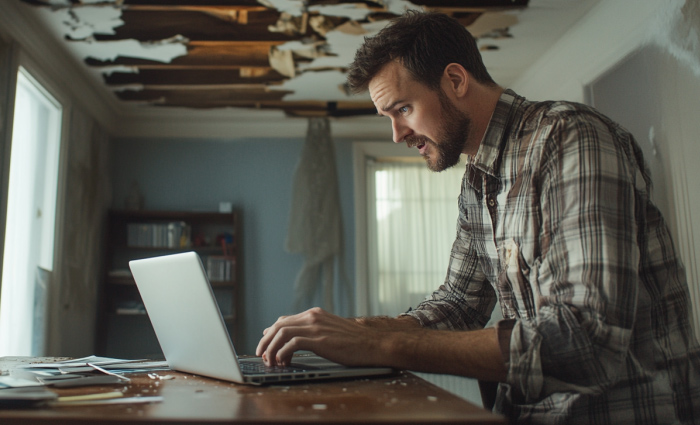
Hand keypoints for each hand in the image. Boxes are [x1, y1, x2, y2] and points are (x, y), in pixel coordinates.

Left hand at [255, 307, 382, 366]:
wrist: (372, 343)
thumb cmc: (354, 341)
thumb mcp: (331, 331)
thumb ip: (313, 331)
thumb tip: (295, 340)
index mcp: (315, 314)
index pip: (284, 320)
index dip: (271, 332)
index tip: (265, 344)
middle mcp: (313, 317)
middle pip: (279, 325)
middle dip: (266, 341)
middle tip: (261, 354)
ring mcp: (316, 327)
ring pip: (282, 333)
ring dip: (272, 348)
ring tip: (270, 361)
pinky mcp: (320, 340)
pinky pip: (292, 344)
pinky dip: (283, 353)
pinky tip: (283, 362)